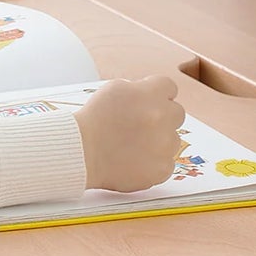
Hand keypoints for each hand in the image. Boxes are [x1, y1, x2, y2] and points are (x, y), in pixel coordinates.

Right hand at [74, 77, 185, 191]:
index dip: (157, 94)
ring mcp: (165, 145)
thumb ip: (139, 88)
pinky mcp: (161, 169)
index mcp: (151, 94)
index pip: (169, 87)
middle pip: (176, 113)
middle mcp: (163, 118)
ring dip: (158, 141)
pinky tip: (132, 160)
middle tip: (138, 126)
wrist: (79, 153)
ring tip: (131, 146)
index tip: (145, 103)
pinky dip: (152, 163)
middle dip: (162, 117)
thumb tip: (152, 95)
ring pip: (172, 140)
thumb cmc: (91, 120)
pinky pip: (166, 163)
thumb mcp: (113, 89)